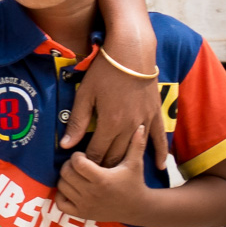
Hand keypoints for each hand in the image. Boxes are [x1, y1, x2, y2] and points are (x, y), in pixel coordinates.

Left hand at [56, 124, 148, 223]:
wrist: (138, 209)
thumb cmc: (135, 183)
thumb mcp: (135, 163)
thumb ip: (136, 144)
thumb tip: (140, 125)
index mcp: (102, 179)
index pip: (77, 163)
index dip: (77, 156)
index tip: (83, 155)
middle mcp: (91, 193)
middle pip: (66, 173)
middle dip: (69, 165)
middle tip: (78, 164)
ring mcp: (85, 205)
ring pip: (61, 186)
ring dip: (65, 178)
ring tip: (76, 174)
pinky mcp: (82, 214)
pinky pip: (60, 203)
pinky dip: (62, 195)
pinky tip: (72, 188)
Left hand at [61, 45, 166, 167]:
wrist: (132, 51)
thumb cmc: (105, 70)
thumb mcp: (85, 94)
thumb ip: (77, 122)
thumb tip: (66, 144)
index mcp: (110, 123)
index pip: (97, 153)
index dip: (88, 163)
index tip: (81, 169)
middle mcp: (129, 127)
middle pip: (115, 156)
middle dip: (104, 166)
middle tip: (95, 175)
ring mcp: (144, 121)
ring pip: (134, 150)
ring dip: (124, 162)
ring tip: (114, 172)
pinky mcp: (156, 114)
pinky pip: (158, 138)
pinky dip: (159, 154)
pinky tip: (159, 167)